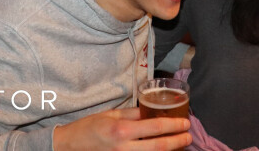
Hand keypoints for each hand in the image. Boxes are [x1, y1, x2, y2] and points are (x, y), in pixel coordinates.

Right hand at [52, 107, 191, 149]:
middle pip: (158, 147)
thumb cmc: (90, 127)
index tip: (185, 123)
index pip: (155, 128)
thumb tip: (153, 111)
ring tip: (180, 145)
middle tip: (189, 137)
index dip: (174, 126)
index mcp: (121, 130)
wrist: (70, 147)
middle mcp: (123, 148)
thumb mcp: (111, 115)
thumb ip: (133, 114)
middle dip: (177, 142)